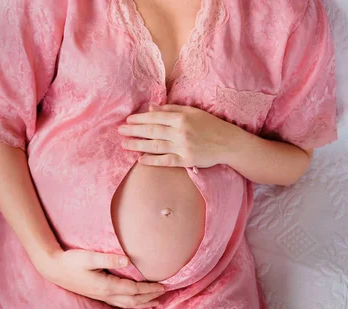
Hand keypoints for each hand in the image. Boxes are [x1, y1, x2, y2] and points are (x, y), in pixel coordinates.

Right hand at [37, 250, 165, 308]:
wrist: (53, 269)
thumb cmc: (70, 261)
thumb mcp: (88, 257)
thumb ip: (108, 258)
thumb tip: (128, 261)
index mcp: (106, 286)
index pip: (134, 290)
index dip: (149, 289)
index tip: (163, 285)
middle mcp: (105, 294)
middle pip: (133, 300)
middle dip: (150, 297)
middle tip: (166, 293)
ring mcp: (101, 297)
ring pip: (127, 303)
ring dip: (143, 303)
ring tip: (156, 301)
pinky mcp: (97, 295)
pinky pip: (119, 302)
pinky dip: (132, 303)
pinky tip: (135, 300)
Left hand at [118, 104, 243, 167]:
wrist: (228, 142)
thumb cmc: (209, 125)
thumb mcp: (192, 112)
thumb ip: (171, 110)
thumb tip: (151, 108)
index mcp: (181, 118)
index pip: (155, 117)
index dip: (140, 119)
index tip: (128, 120)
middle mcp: (181, 132)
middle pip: (152, 131)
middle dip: (134, 130)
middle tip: (119, 131)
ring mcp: (183, 147)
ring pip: (156, 145)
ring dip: (138, 145)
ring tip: (124, 144)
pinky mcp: (186, 160)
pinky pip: (166, 161)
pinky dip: (152, 160)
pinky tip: (140, 159)